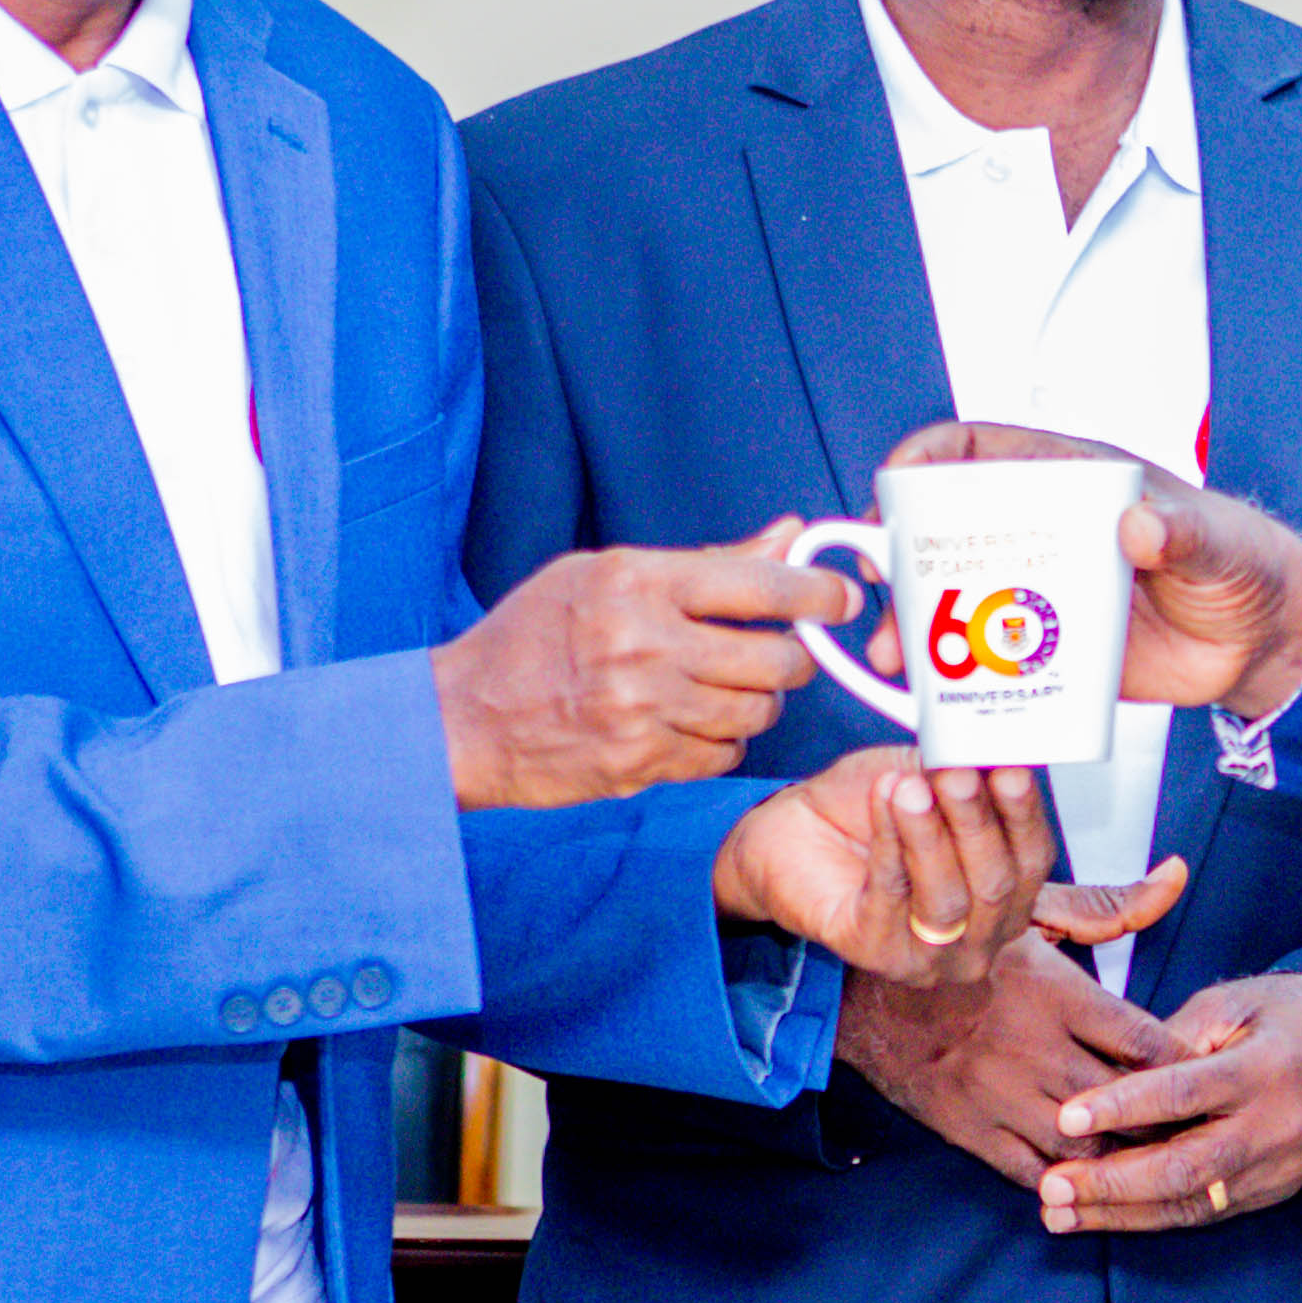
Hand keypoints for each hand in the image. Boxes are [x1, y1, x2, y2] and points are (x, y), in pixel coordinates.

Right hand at [437, 525, 843, 808]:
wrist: (462, 718)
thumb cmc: (530, 636)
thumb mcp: (605, 574)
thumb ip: (707, 562)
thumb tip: (787, 538)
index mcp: (638, 584)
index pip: (762, 585)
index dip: (818, 593)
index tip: (839, 598)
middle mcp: (645, 647)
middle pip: (776, 659)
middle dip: (794, 658)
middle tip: (783, 652)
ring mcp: (644, 712)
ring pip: (757, 712)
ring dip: (758, 702)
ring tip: (729, 688)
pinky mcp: (641, 764)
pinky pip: (723, 755)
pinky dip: (722, 741)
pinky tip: (693, 723)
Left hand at [712, 747, 1064, 986]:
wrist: (794, 833)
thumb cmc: (866, 808)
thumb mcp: (925, 775)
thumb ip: (960, 770)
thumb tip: (992, 751)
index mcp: (1005, 893)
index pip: (1032, 859)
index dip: (1024, 814)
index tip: (1010, 770)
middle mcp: (977, 935)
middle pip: (996, 884)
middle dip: (977, 824)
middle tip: (957, 776)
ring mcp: (928, 955)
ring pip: (946, 900)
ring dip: (928, 837)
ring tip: (910, 788)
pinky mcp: (873, 953)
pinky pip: (889, 898)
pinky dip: (888, 845)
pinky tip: (883, 803)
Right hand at [837, 939, 1183, 1193]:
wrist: (866, 991)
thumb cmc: (960, 946)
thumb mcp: (1031, 911)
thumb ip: (1109, 906)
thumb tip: (1177, 874)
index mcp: (1056, 992)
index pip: (1145, 1041)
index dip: (1184, 1065)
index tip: (1204, 1075)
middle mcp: (1032, 1047)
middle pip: (1122, 1101)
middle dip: (1163, 1121)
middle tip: (1193, 1131)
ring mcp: (999, 1093)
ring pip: (1081, 1144)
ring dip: (1119, 1158)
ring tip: (1149, 1162)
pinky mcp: (968, 1127)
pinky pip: (1029, 1171)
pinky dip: (1064, 1183)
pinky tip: (1087, 1183)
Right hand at [887, 419, 1301, 718]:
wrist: (1263, 641)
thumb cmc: (1244, 564)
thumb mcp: (1216, 542)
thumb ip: (1181, 532)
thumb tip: (1142, 527)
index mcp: (1073, 482)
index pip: (978, 449)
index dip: (926, 458)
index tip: (892, 485)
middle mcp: (1045, 534)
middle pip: (947, 531)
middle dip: (902, 559)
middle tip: (885, 593)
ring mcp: (1043, 592)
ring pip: (956, 601)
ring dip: (918, 626)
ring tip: (901, 660)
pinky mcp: (1053, 650)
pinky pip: (992, 662)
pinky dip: (960, 679)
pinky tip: (943, 699)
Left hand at [1034, 971, 1301, 1235]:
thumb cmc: (1292, 1014)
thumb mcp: (1234, 1001)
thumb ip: (1170, 1037)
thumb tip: (1105, 1074)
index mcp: (1264, 1069)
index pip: (1184, 1094)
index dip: (1123, 1107)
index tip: (1067, 1117)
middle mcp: (1273, 1128)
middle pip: (1184, 1167)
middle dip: (1111, 1182)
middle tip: (1051, 1185)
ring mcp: (1277, 1168)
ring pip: (1191, 1203)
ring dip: (1120, 1213)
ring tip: (1059, 1213)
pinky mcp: (1273, 1191)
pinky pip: (1205, 1211)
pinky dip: (1150, 1217)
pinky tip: (1102, 1216)